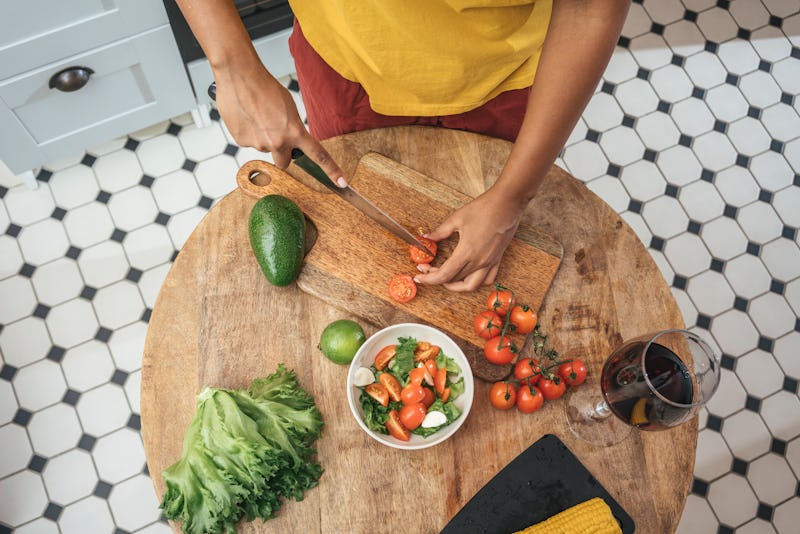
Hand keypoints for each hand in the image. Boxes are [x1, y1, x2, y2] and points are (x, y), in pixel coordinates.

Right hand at [213, 64, 346, 184]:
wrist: (240, 76)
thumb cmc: (265, 87)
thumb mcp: (288, 108)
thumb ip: (291, 128)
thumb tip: (287, 139)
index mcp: (294, 131)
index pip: (318, 155)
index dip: (331, 170)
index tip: (341, 182)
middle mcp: (278, 142)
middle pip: (284, 162)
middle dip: (283, 154)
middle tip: (277, 136)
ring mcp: (258, 144)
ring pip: (265, 148)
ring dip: (263, 137)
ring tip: (257, 116)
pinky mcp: (242, 141)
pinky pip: (249, 142)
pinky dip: (249, 132)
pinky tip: (246, 116)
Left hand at [413, 188, 525, 291]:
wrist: (508, 203)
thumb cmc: (484, 208)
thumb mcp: (457, 218)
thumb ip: (440, 231)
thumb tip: (426, 238)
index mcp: (467, 252)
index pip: (444, 275)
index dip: (429, 278)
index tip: (419, 276)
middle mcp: (479, 261)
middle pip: (454, 280)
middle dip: (437, 278)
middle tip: (427, 268)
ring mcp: (490, 262)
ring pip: (471, 286)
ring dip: (456, 286)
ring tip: (445, 279)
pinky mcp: (497, 259)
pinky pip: (487, 280)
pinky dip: (475, 282)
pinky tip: (467, 276)